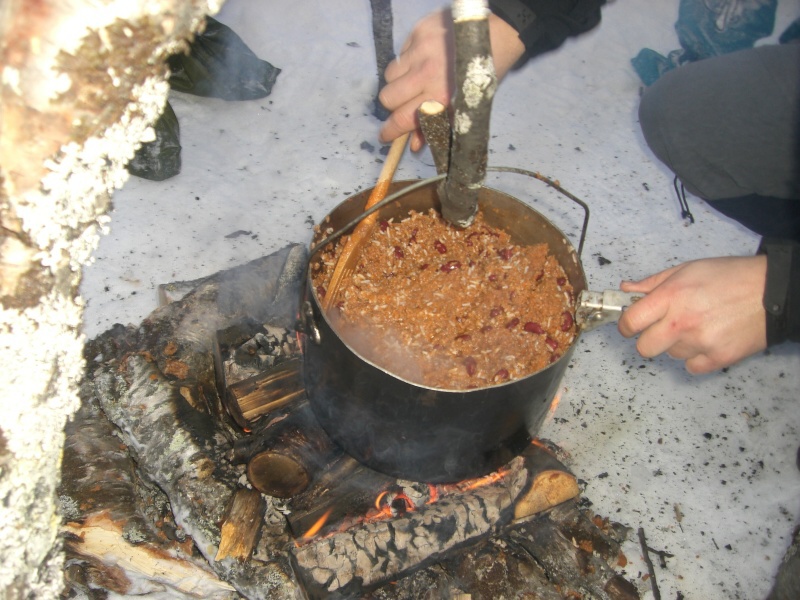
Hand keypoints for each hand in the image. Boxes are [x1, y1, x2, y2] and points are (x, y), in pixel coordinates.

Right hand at [378, 9, 525, 151]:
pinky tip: (423, 60)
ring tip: (414, 79)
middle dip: (393, 105)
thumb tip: (414, 146)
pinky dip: (407, 61)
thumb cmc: (480, 76)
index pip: (402, 118)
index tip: (385, 135)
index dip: (390, 130)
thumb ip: (438, 127)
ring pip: (390, 75)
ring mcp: (420, 49)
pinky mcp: (418, 31)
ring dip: (398, 81)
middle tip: (404, 104)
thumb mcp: (464, 106)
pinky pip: (400, 53)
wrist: (497, 34)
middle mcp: (427, 72)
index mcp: (441, 96)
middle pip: (388, 97)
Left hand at [617, 256, 767, 373]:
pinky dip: (695, 357)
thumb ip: (653, 283)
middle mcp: (682, 322)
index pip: (631, 322)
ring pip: (670, 355)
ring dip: (676, 344)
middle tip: (661, 328)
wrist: (772, 291)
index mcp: (671, 297)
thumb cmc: (730, 276)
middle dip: (647, 339)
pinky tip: (706, 340)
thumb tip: (627, 290)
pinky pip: (691, 367)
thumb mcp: (687, 269)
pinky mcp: (718, 358)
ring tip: (696, 326)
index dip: (626, 324)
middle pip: (644, 348)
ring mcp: (701, 343)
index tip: (630, 324)